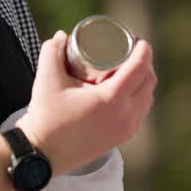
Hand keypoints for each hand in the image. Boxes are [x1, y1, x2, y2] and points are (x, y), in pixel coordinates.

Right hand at [15, 30, 156, 174]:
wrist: (41, 154)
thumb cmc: (45, 117)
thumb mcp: (47, 79)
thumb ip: (52, 52)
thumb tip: (61, 36)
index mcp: (112, 99)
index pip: (141, 67)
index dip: (143, 49)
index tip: (136, 39)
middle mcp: (125, 115)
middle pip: (149, 82)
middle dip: (144, 63)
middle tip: (129, 51)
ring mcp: (125, 130)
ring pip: (147, 99)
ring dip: (143, 81)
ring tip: (128, 69)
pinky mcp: (120, 139)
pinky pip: (140, 113)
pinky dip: (138, 98)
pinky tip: (126, 91)